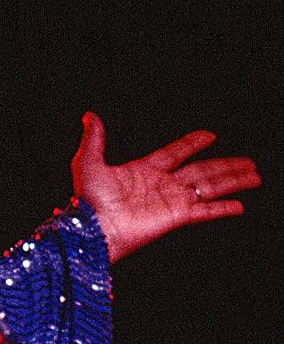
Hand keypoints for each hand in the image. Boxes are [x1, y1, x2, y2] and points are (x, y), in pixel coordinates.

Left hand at [72, 111, 259, 262]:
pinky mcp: (177, 217)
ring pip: (210, 186)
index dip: (192, 143)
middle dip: (226, 165)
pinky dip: (223, 208)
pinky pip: (205, 210)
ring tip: (254, 175)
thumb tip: (89, 115)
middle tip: (248, 161)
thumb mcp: (88, 162)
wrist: (94, 228)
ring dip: (233, 180)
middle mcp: (162, 185)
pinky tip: (239, 205)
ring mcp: (171, 201)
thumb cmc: (89, 200)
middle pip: (202, 171)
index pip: (175, 153)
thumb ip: (93, 139)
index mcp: (144, 171)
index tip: (209, 135)